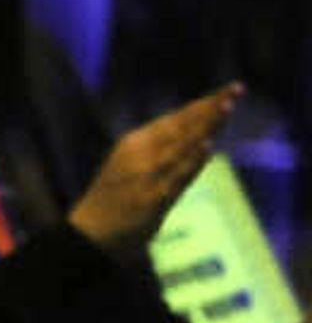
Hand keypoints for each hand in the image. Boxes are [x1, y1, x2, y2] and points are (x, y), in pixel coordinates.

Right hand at [68, 86, 238, 259]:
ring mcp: (146, 175)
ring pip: (182, 145)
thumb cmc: (111, 201)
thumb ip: (158, 151)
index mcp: (133, 143)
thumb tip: (195, 136)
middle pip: (182, 126)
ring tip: (227, 106)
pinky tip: (208, 144)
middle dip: (210, 107)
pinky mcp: (152, 198)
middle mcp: (139, 154)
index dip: (203, 105)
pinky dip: (193, 159)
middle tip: (235, 89)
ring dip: (205, 125)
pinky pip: (177, 176)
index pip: (175, 119)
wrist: (88, 233)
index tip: (228, 91)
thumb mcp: (130, 166)